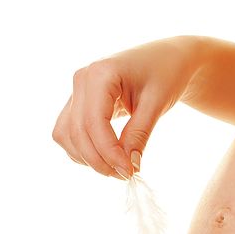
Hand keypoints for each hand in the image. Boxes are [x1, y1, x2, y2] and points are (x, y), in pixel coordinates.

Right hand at [52, 36, 200, 178]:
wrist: (168, 58)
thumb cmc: (166, 73)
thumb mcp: (157, 103)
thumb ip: (139, 134)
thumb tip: (128, 167)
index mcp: (101, 73)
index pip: (94, 122)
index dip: (109, 152)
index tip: (129, 172)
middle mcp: (82, 80)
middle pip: (77, 132)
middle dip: (99, 160)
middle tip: (126, 175)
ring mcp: (77, 91)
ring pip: (66, 135)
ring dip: (88, 158)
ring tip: (118, 168)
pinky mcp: (78, 103)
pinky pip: (69, 132)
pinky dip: (83, 150)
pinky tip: (106, 158)